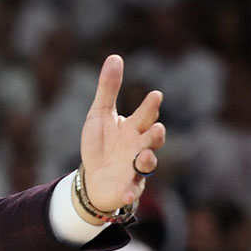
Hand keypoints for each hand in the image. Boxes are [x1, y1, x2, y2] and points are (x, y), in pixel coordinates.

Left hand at [79, 55, 165, 214]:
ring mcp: (135, 169)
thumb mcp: (99, 115)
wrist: (93, 178)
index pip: (145, 115)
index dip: (150, 106)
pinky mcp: (127, 188)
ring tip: (145, 157)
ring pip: (147, 164)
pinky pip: (132, 191)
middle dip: (155, 135)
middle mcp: (139, 147)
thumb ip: (108, 89)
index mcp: (134, 128)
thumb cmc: (101, 143)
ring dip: (148, 160)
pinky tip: (127, 194)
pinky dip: (130, 192)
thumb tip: (114, 56)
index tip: (155, 95)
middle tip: (157, 128)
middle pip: (152, 140)